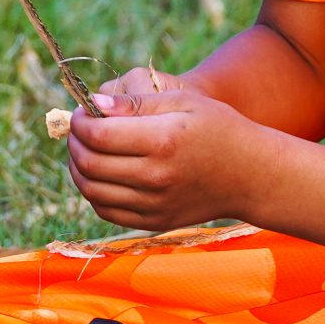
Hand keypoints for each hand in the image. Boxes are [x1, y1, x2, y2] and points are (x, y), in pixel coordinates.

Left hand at [67, 68, 268, 231]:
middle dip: (74, 141)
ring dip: (77, 166)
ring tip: (85, 149)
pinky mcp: (154, 222)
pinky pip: (106, 210)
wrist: (250, 175)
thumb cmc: (218, 128)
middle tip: (79, 128)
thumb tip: (93, 104)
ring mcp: (154, 205)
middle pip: (89, 163)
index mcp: (162, 141)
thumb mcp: (182, 101)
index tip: (83, 111)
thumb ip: (135, 103)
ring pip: (91, 190)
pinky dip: (93, 191)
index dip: (80, 120)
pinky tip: (100, 173)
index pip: (97, 134)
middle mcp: (155, 177)